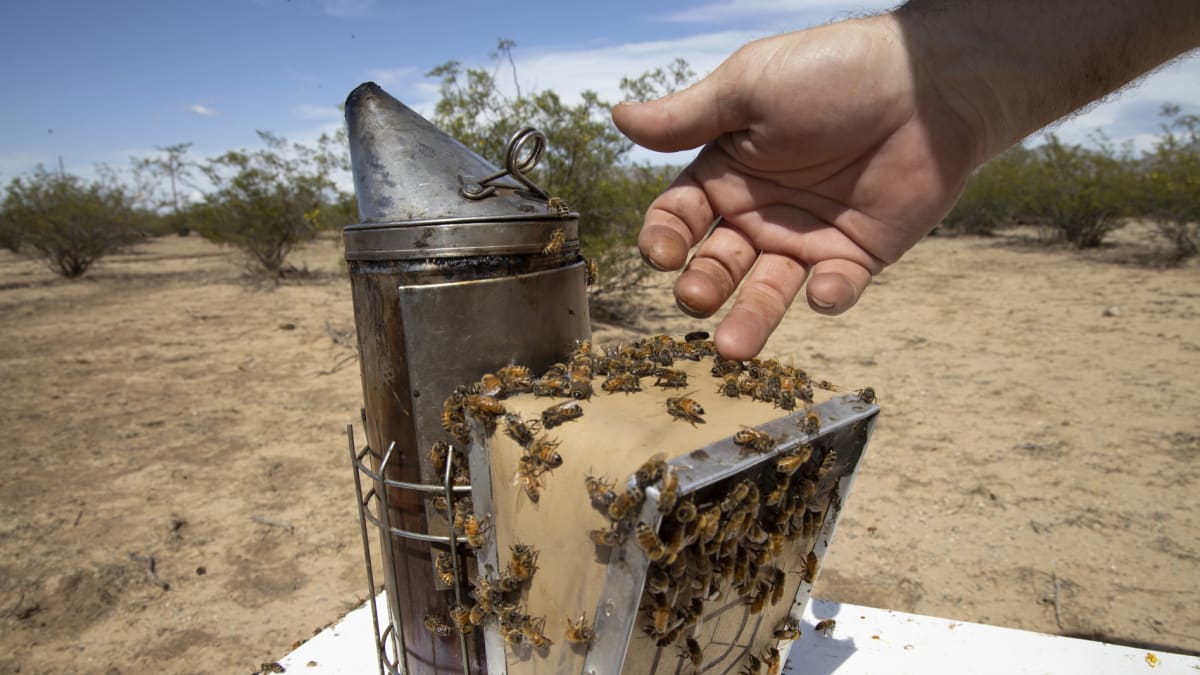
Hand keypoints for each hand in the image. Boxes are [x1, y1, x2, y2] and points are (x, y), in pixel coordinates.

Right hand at [612, 15, 978, 359]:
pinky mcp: (857, 256)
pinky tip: (823, 289)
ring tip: (735, 348)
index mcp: (727, 173)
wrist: (927, 82)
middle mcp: (760, 213)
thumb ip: (686, 117)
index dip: (665, 239)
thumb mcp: (748, 89)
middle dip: (702, 285)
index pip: (679, 218)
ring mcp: (807, 239)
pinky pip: (835, 288)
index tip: (664, 254)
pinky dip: (828, 295)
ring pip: (769, 291)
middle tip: (696, 297)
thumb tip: (618, 116)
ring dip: (751, 319)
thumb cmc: (832, 72)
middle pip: (717, 264)